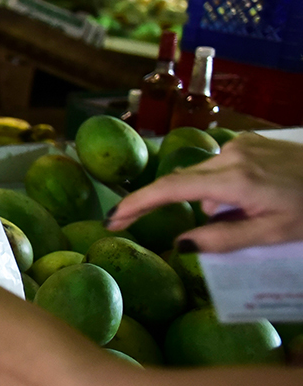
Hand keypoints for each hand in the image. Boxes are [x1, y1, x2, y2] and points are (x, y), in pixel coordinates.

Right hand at [106, 134, 302, 252]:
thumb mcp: (274, 234)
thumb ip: (224, 239)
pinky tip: (253, 197)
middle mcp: (231, 154)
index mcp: (234, 179)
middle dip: (182, 206)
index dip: (137, 205)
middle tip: (193, 231)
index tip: (112, 219)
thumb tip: (180, 243)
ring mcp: (242, 144)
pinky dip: (225, 185)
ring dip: (212, 198)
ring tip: (248, 215)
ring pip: (204, 176)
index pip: (170, 190)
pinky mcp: (252, 141)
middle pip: (184, 181)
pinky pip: (222, 166)